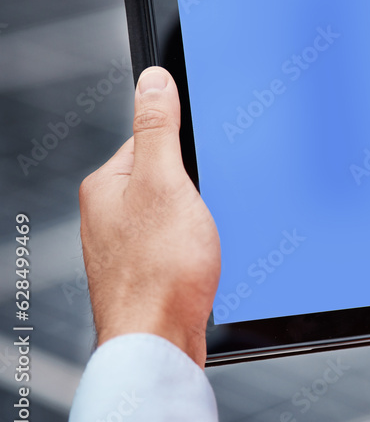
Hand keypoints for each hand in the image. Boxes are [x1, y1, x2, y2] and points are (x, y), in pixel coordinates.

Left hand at [79, 67, 219, 366]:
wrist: (160, 341)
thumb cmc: (159, 271)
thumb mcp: (166, 182)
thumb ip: (158, 129)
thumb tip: (153, 81)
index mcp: (106, 186)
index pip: (149, 140)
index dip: (185, 145)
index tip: (207, 154)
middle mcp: (109, 215)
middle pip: (166, 176)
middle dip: (197, 186)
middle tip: (210, 202)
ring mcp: (127, 245)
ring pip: (176, 212)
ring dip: (200, 219)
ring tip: (207, 236)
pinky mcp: (148, 271)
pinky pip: (179, 242)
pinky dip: (198, 245)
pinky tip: (205, 258)